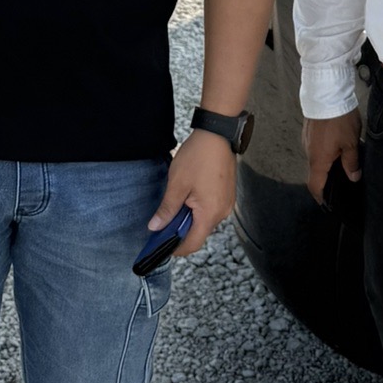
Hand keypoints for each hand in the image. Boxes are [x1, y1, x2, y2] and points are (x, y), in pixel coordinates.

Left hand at [148, 129, 236, 258]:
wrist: (218, 134)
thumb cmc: (198, 157)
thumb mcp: (177, 184)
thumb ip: (167, 209)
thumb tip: (155, 227)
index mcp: (210, 213)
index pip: (193, 244)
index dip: (176, 248)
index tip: (162, 246)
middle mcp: (222, 212)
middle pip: (199, 233)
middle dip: (181, 231)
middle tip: (163, 221)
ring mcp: (227, 203)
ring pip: (205, 221)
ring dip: (190, 218)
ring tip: (176, 203)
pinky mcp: (227, 195)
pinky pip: (211, 209)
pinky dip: (199, 209)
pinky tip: (189, 196)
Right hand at [302, 111, 361, 204]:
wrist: (326, 91)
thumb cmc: (338, 118)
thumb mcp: (351, 143)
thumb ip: (351, 163)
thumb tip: (353, 177)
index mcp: (318, 160)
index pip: (315, 186)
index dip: (320, 197)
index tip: (326, 203)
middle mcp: (309, 152)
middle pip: (315, 172)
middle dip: (327, 179)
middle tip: (341, 182)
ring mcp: (307, 140)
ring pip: (316, 158)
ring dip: (326, 163)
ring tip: (342, 161)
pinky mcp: (309, 130)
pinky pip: (315, 146)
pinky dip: (324, 151)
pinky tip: (337, 145)